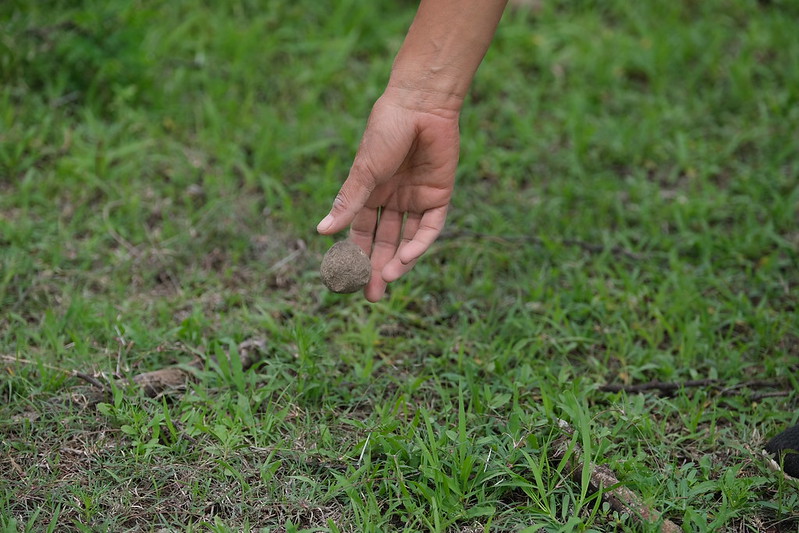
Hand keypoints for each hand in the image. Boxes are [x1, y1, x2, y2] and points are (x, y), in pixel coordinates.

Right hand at [316, 92, 458, 300]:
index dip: (354, 254)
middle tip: (370, 295)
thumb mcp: (364, 171)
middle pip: (384, 240)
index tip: (345, 277)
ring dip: (397, 260)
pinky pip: (429, 227)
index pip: (360, 231)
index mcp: (370, 192)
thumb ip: (348, 203)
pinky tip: (406, 258)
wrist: (421, 104)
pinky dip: (419, 244)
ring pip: (406, 238)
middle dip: (376, 266)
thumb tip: (321, 232)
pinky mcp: (439, 195)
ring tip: (385, 280)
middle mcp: (393, 199)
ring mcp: (416, 198)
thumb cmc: (386, 131)